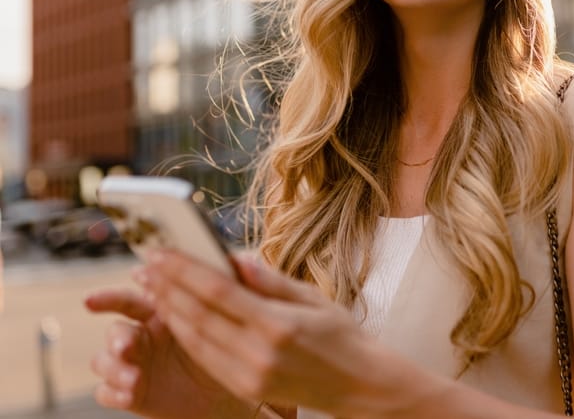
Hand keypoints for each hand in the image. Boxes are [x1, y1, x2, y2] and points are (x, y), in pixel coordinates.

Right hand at [85, 284, 241, 417]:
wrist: (232, 382)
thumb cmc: (233, 339)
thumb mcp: (238, 314)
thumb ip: (237, 287)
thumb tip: (242, 259)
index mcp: (160, 309)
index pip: (133, 297)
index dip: (116, 295)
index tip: (106, 296)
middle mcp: (142, 333)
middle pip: (115, 328)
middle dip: (116, 335)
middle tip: (128, 345)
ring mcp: (134, 363)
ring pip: (103, 361)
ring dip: (113, 367)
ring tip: (134, 378)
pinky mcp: (132, 392)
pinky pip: (107, 392)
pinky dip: (114, 392)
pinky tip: (130, 395)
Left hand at [141, 250, 380, 415]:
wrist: (360, 385)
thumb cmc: (342, 335)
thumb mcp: (314, 298)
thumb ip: (272, 281)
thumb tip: (235, 258)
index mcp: (278, 324)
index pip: (218, 292)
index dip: (185, 271)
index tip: (162, 253)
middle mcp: (259, 352)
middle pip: (200, 315)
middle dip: (167, 287)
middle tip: (144, 265)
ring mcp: (249, 375)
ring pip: (196, 339)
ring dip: (169, 310)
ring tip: (151, 287)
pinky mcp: (246, 388)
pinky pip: (206, 358)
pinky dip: (186, 335)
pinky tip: (174, 316)